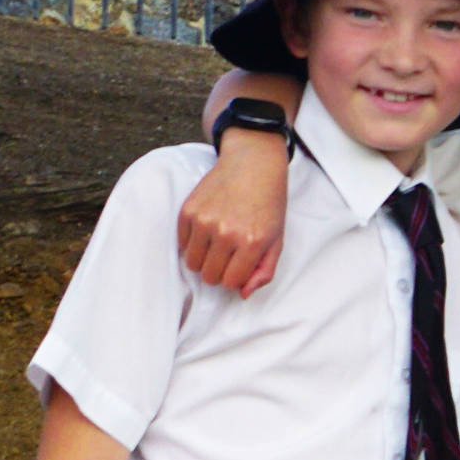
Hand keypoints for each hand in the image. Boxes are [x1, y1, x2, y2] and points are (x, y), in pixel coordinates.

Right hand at [180, 130, 289, 295]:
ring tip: (216, 244)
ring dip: (203, 260)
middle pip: (210, 277)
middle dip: (219, 272)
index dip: (235, 278)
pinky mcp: (188, 211)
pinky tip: (207, 229)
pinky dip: (192, 243)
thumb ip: (264, 272)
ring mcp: (204, 221)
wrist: (252, 164)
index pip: (231, 283)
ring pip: (192, 264)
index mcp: (252, 242)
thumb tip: (242, 294)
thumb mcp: (277, 240)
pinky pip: (182, 244)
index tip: (239, 266)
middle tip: (228, 255)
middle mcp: (226, 233)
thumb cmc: (268, 204)